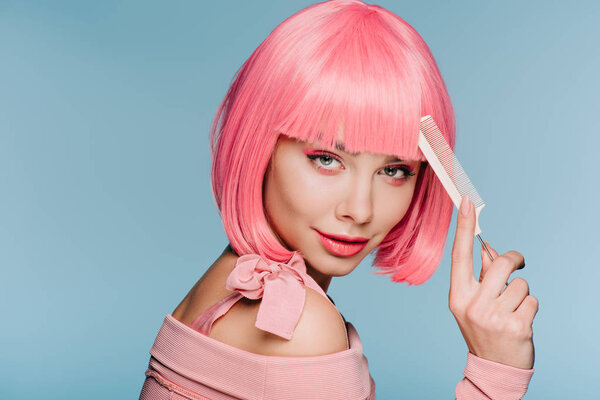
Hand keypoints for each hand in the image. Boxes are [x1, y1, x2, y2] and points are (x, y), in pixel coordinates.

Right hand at [448, 195, 537, 368]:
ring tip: (512, 310)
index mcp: (457, 295)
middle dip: (514, 261)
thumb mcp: (473, 303)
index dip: (464, 227)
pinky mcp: (516, 326)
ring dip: (521, 293)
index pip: (460, 255)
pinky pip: (532, 300)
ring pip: (520, 284)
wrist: (493, 367)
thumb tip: (490, 251)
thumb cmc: (483, 328)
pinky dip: (530, 308)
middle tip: (518, 264)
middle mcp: (471, 304)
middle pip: (500, 263)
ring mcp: (493, 316)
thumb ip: (480, 276)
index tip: (466, 202)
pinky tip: (520, 321)